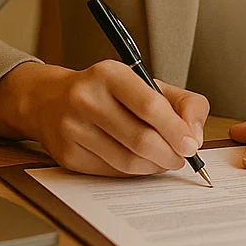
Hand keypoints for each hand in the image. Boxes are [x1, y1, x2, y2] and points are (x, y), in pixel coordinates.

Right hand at [0, 60, 210, 176]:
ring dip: (154, 166)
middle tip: (181, 158)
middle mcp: (86, 99)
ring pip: (128, 161)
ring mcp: (73, 129)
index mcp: (109, 74)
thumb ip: (182, 103)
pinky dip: (134, 172)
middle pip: (141, 139)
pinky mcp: (68, 155)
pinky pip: (112, 172)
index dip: (176, 130)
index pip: (150, 106)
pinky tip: (139, 162)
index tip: (192, 145)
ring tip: (163, 160)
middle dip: (169, 154)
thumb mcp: (145, 83)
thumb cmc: (107, 92)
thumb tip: (195, 136)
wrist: (50, 101)